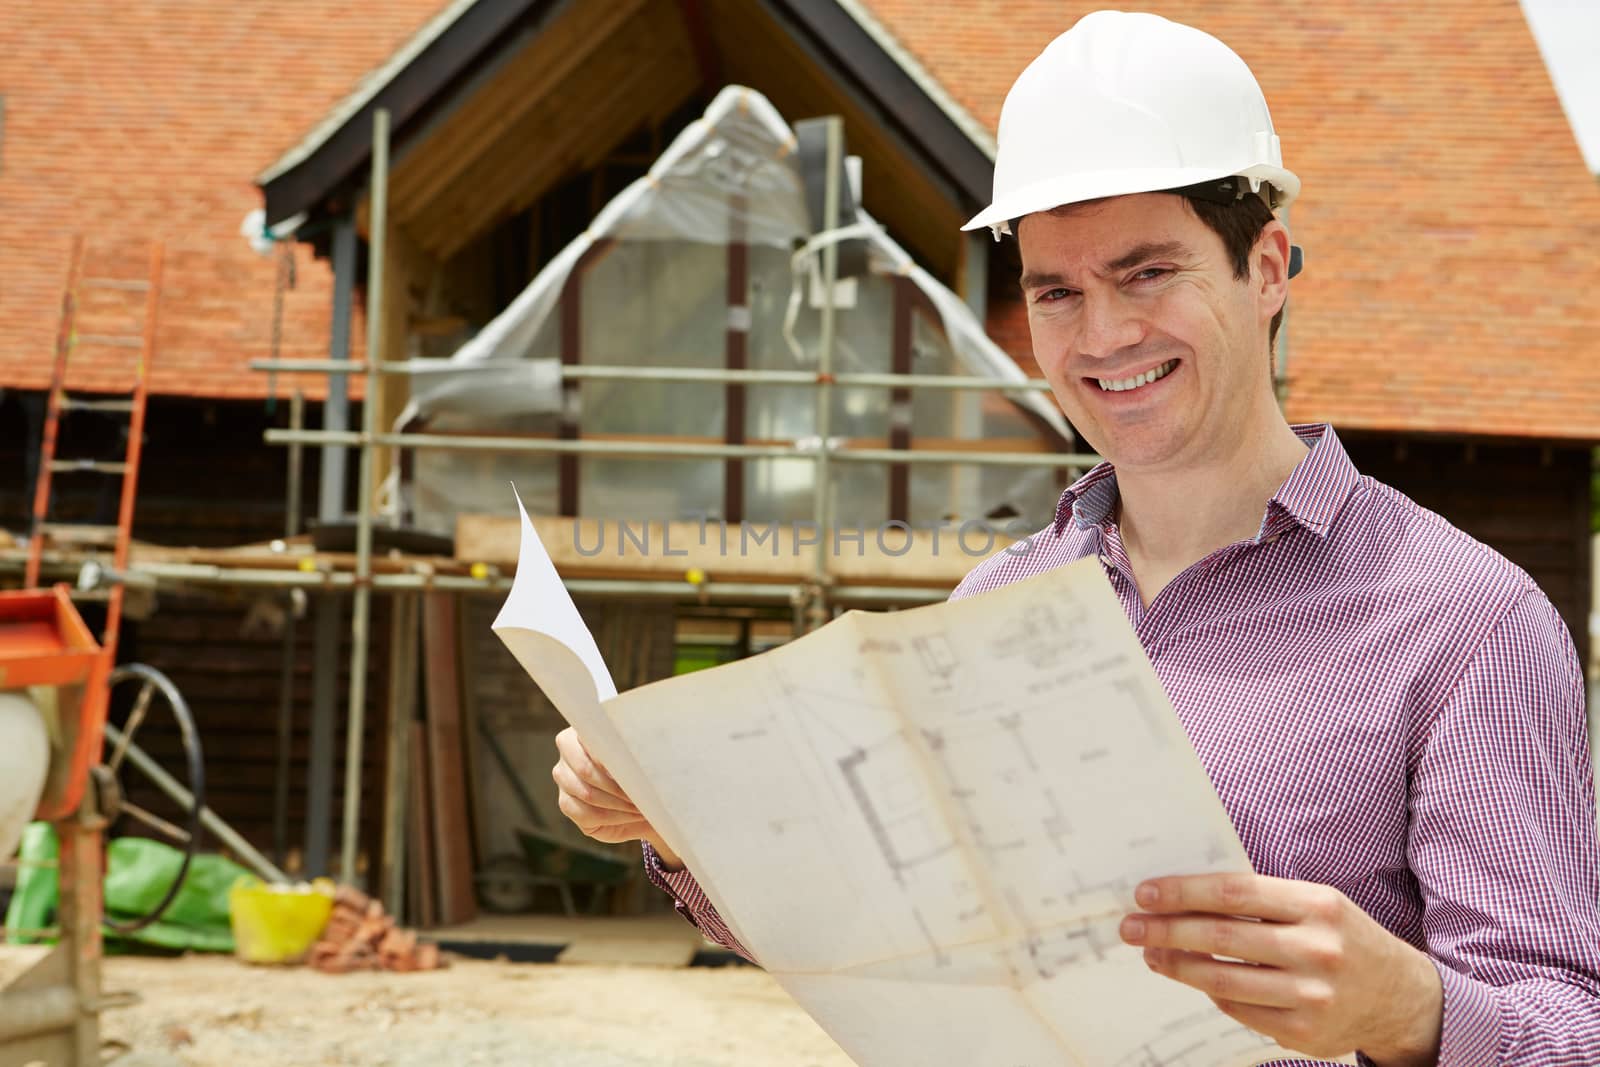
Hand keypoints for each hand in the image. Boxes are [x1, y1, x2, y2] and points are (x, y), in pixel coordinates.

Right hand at [551, 727, 682, 868]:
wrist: (644, 798)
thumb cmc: (645, 768)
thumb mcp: (645, 753)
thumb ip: (639, 745)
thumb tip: (647, 745)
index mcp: (584, 730)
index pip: (589, 737)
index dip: (610, 754)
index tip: (631, 765)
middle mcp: (568, 751)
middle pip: (585, 769)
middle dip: (617, 785)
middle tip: (642, 792)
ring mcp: (564, 778)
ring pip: (587, 793)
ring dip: (618, 803)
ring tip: (641, 805)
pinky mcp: (566, 803)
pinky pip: (586, 814)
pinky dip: (613, 817)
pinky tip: (631, 815)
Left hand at [1119, 873, 1441, 1064]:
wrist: (1400, 997)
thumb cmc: (1343, 938)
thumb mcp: (1316, 904)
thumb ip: (1260, 898)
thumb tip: (1185, 896)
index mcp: (1317, 905)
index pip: (1234, 892)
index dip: (1183, 892)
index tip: (1146, 893)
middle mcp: (1317, 949)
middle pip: (1222, 937)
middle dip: (1166, 931)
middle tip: (1131, 926)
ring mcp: (1312, 995)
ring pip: (1224, 979)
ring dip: (1177, 966)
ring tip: (1151, 953)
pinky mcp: (1305, 1033)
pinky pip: (1239, 1010)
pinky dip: (1210, 992)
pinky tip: (1192, 978)